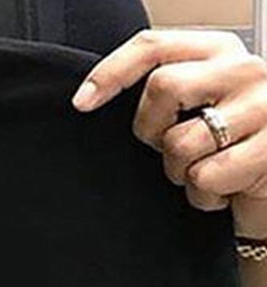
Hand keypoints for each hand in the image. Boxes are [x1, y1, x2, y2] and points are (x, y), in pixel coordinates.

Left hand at [72, 29, 266, 236]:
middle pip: (163, 86)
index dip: (112, 72)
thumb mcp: (196, 110)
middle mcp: (245, 69)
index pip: (155, 45)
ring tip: (204, 170)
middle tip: (169, 148)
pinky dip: (202, 197)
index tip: (82, 103)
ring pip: (180, 143)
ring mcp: (263, 106)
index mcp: (220, 51)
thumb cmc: (226, 149)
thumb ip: (166, 94)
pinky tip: (223, 190)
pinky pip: (204, 178)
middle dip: (151, 130)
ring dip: (179, 172)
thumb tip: (92, 101)